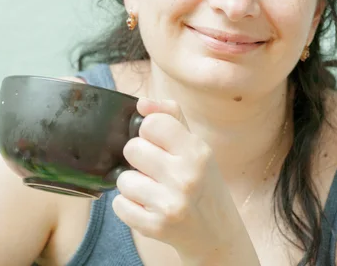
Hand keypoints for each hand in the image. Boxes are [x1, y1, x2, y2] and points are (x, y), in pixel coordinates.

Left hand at [112, 98, 258, 263]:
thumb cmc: (202, 183)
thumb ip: (169, 117)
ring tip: (153, 191)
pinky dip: (128, 207)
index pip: (152, 123)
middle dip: (139, 159)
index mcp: (197, 151)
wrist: (217, 234)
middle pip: (132, 149)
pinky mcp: (156, 227)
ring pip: (123, 179)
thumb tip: (141, 103)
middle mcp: (186, 176)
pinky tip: (148, 208)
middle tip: (156, 171)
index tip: (159, 145)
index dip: (149, 133)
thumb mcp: (195, 147)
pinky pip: (119, 205)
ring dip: (133, 185)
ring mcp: (171, 204)